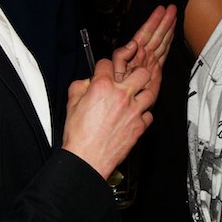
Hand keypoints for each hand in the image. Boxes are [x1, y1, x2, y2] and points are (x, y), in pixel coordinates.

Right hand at [62, 59, 157, 178]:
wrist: (87, 158)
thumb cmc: (79, 135)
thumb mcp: (71, 104)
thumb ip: (80, 87)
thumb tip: (88, 82)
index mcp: (102, 86)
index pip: (107, 63)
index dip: (104, 67)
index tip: (104, 72)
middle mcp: (121, 95)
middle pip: (141, 72)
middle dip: (135, 74)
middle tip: (130, 80)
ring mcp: (134, 110)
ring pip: (150, 93)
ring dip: (143, 94)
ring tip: (135, 98)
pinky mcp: (140, 125)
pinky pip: (149, 114)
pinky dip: (143, 114)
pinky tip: (135, 116)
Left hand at [112, 4, 175, 88]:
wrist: (124, 105)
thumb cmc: (116, 89)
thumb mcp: (114, 71)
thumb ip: (121, 56)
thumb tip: (133, 44)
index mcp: (133, 54)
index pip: (144, 33)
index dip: (153, 21)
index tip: (160, 10)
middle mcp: (142, 55)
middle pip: (155, 35)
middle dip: (164, 21)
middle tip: (172, 8)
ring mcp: (149, 61)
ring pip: (161, 41)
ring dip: (168, 28)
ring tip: (174, 16)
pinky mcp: (155, 70)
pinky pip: (163, 52)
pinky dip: (169, 42)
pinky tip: (172, 34)